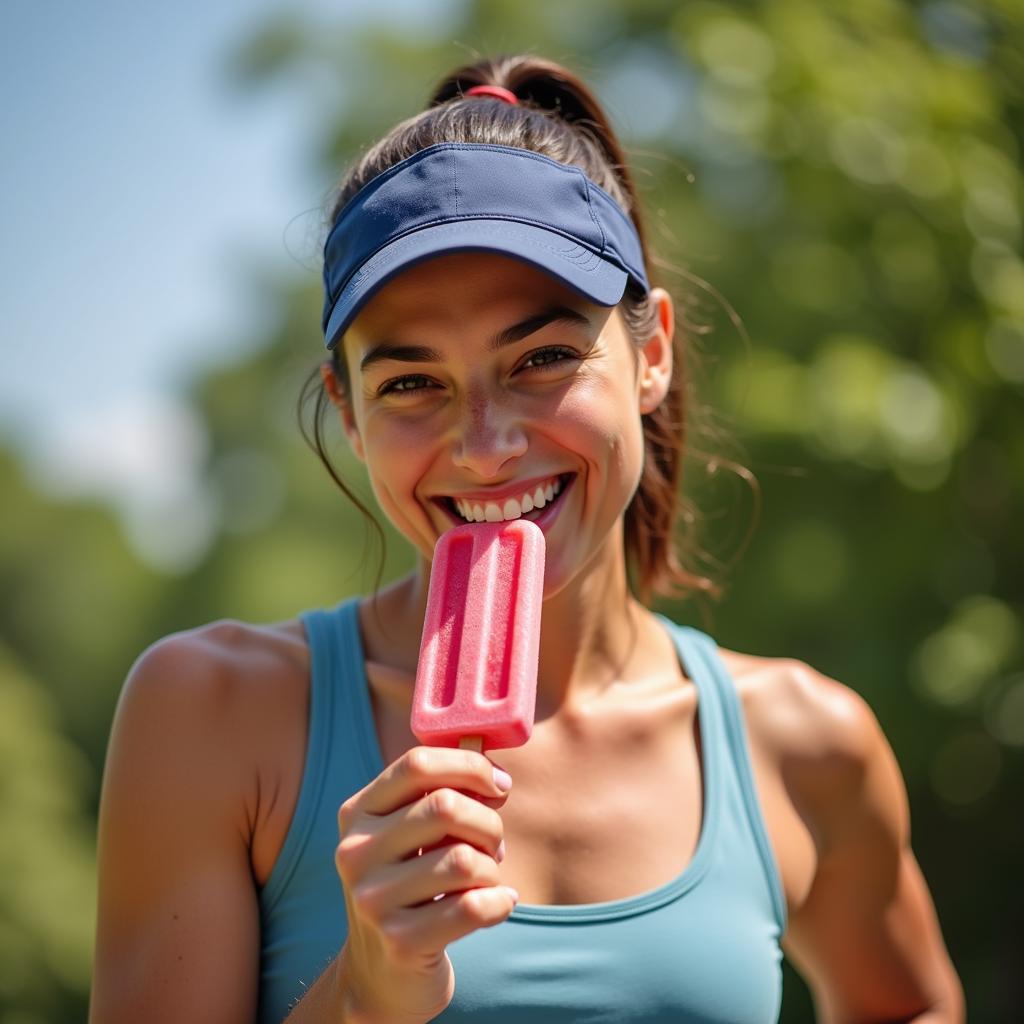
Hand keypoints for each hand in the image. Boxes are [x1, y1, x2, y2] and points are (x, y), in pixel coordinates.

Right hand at [334, 746, 516, 1022]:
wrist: (381, 975)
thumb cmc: (411, 888)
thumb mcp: (409, 836)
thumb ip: (439, 796)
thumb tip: (493, 774)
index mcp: (357, 813)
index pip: (417, 764)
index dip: (469, 766)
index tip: (498, 785)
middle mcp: (355, 852)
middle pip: (445, 806)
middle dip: (488, 822)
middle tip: (494, 842)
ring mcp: (372, 899)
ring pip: (463, 859)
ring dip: (492, 868)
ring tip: (488, 878)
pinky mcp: (399, 941)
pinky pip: (473, 906)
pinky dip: (500, 902)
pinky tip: (499, 904)